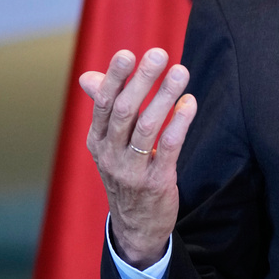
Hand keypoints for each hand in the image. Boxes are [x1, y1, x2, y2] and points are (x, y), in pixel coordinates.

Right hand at [79, 48, 196, 267]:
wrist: (136, 225)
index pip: (104, 104)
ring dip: (165, 97)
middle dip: (142, 81)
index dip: (115, 78)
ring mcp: (131, 170)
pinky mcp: (156, 182)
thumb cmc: (126, 172)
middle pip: (125, 111)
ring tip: (180, 71)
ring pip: (148, 127)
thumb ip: (105, 108)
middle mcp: (110, 154)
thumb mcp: (109, 144)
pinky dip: (179, 123)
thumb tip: (88, 76)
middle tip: (159, 54)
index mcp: (97, 140)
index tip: (127, 53)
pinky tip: (190, 103)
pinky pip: (168, 148)